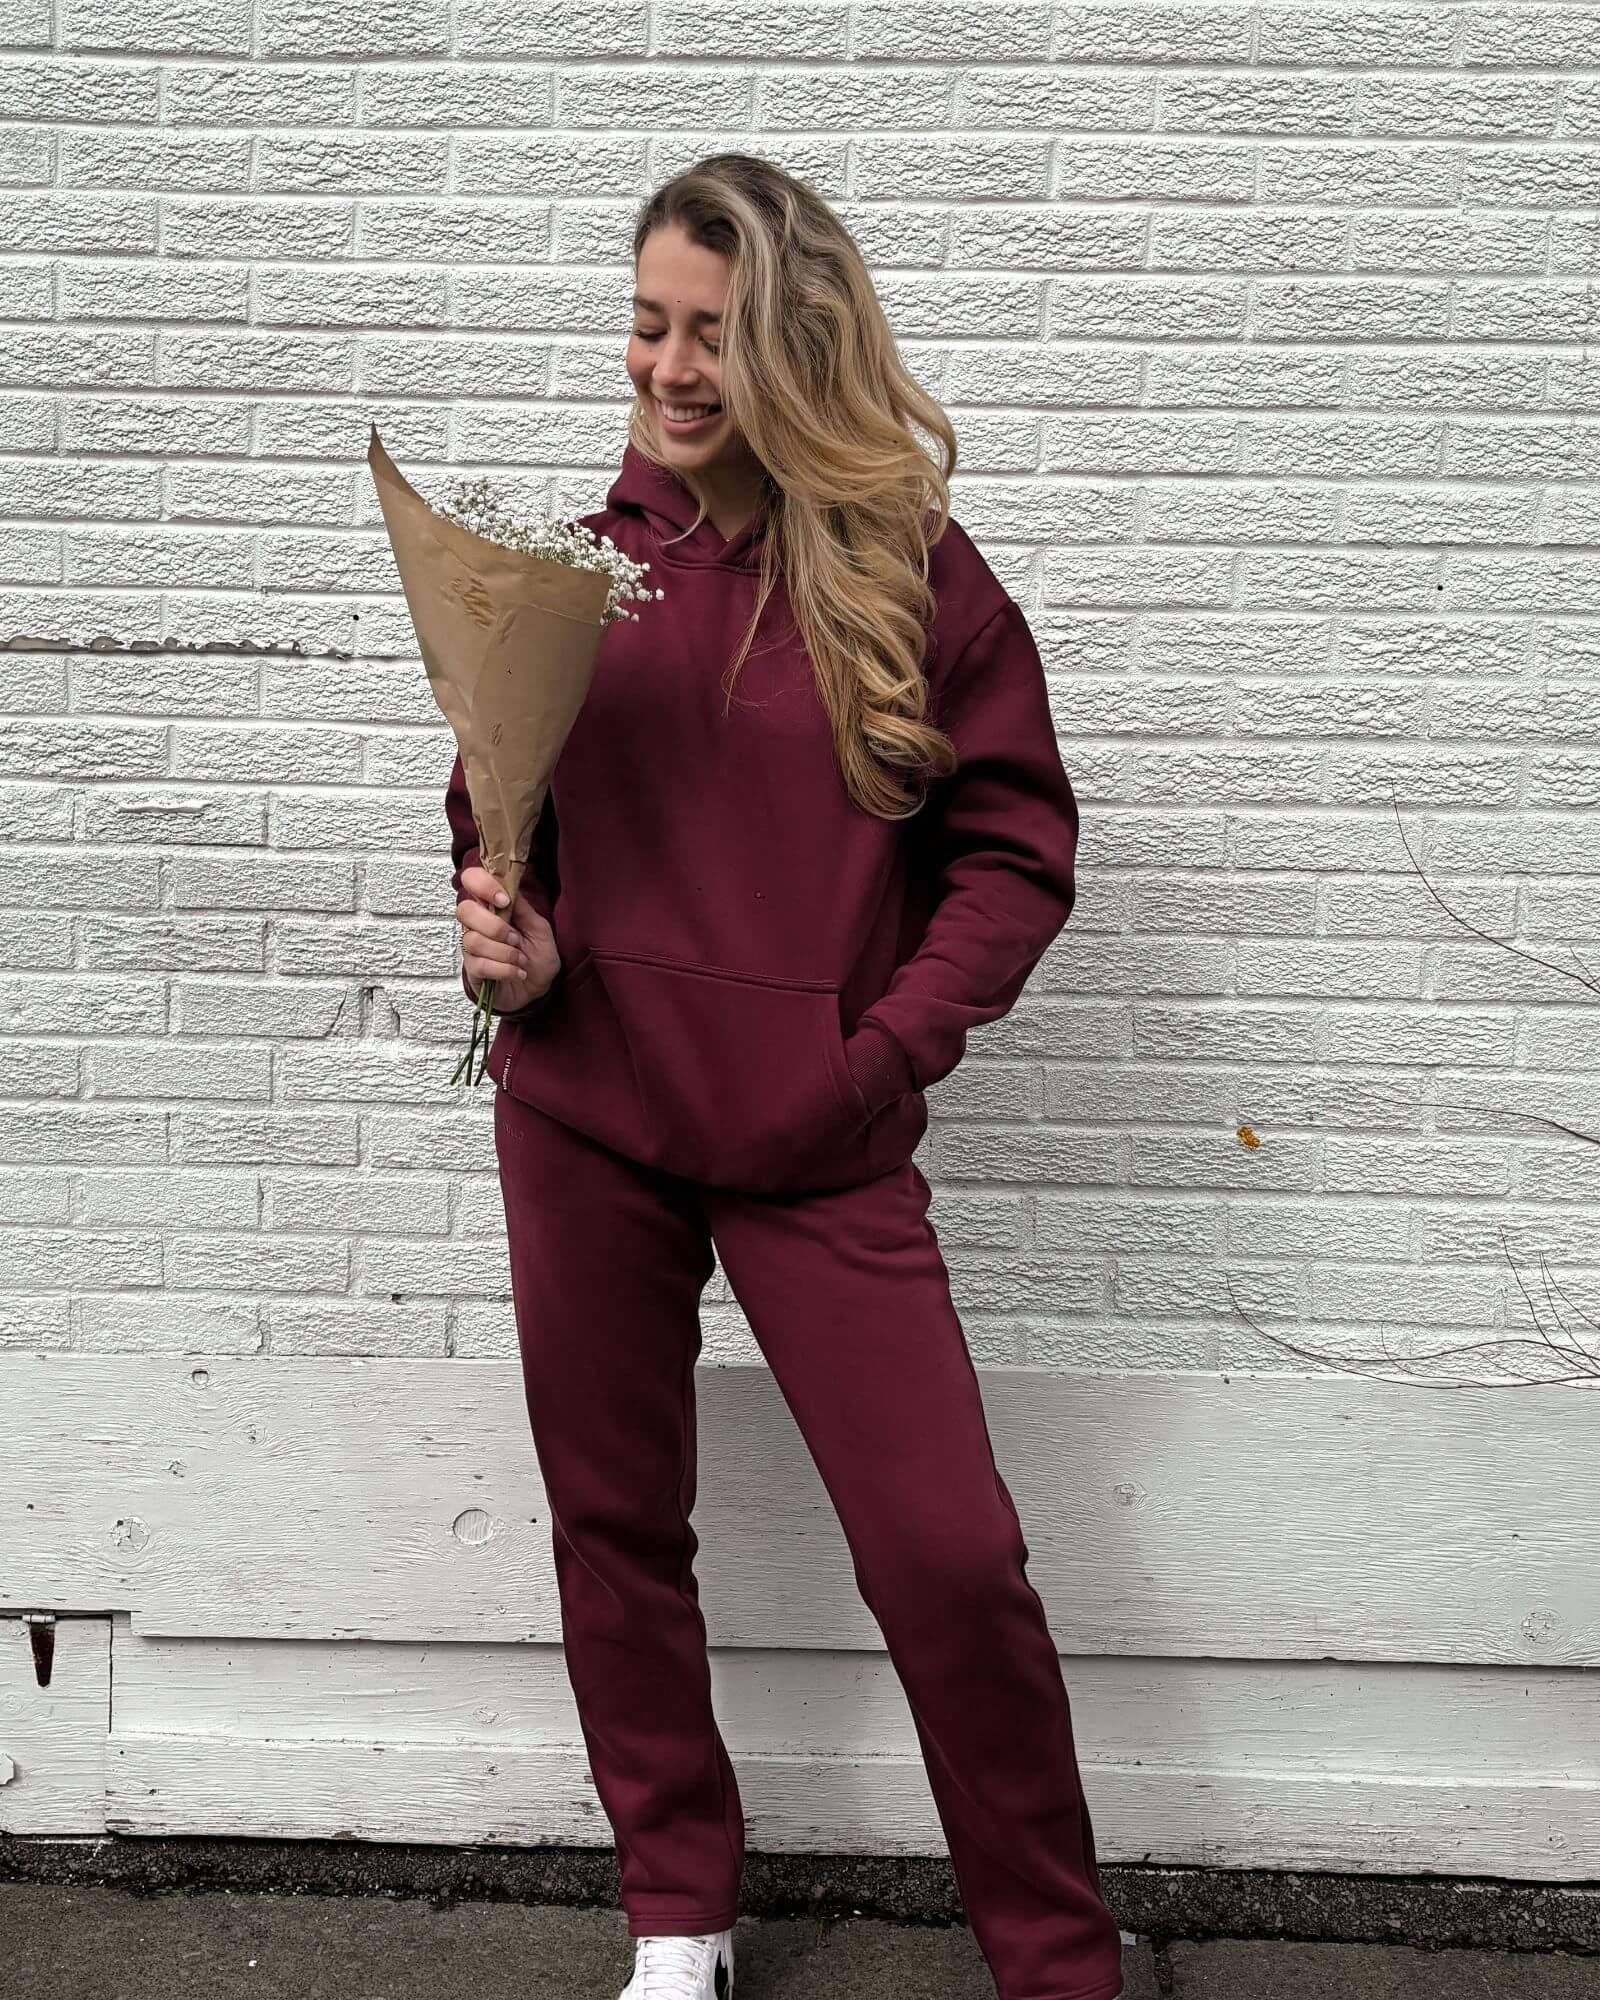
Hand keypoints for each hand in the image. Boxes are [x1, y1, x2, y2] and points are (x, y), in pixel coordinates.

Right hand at [456, 863, 560, 1012]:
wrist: (538, 989)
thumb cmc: (537, 956)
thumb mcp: (539, 928)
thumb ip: (523, 909)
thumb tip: (509, 888)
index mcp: (492, 907)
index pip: (471, 880)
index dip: (483, 884)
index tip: (504, 900)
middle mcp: (477, 924)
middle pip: (464, 910)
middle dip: (495, 926)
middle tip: (516, 939)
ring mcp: (471, 948)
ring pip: (474, 941)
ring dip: (505, 953)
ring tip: (521, 960)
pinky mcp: (472, 970)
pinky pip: (480, 965)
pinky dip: (505, 970)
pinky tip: (517, 973)